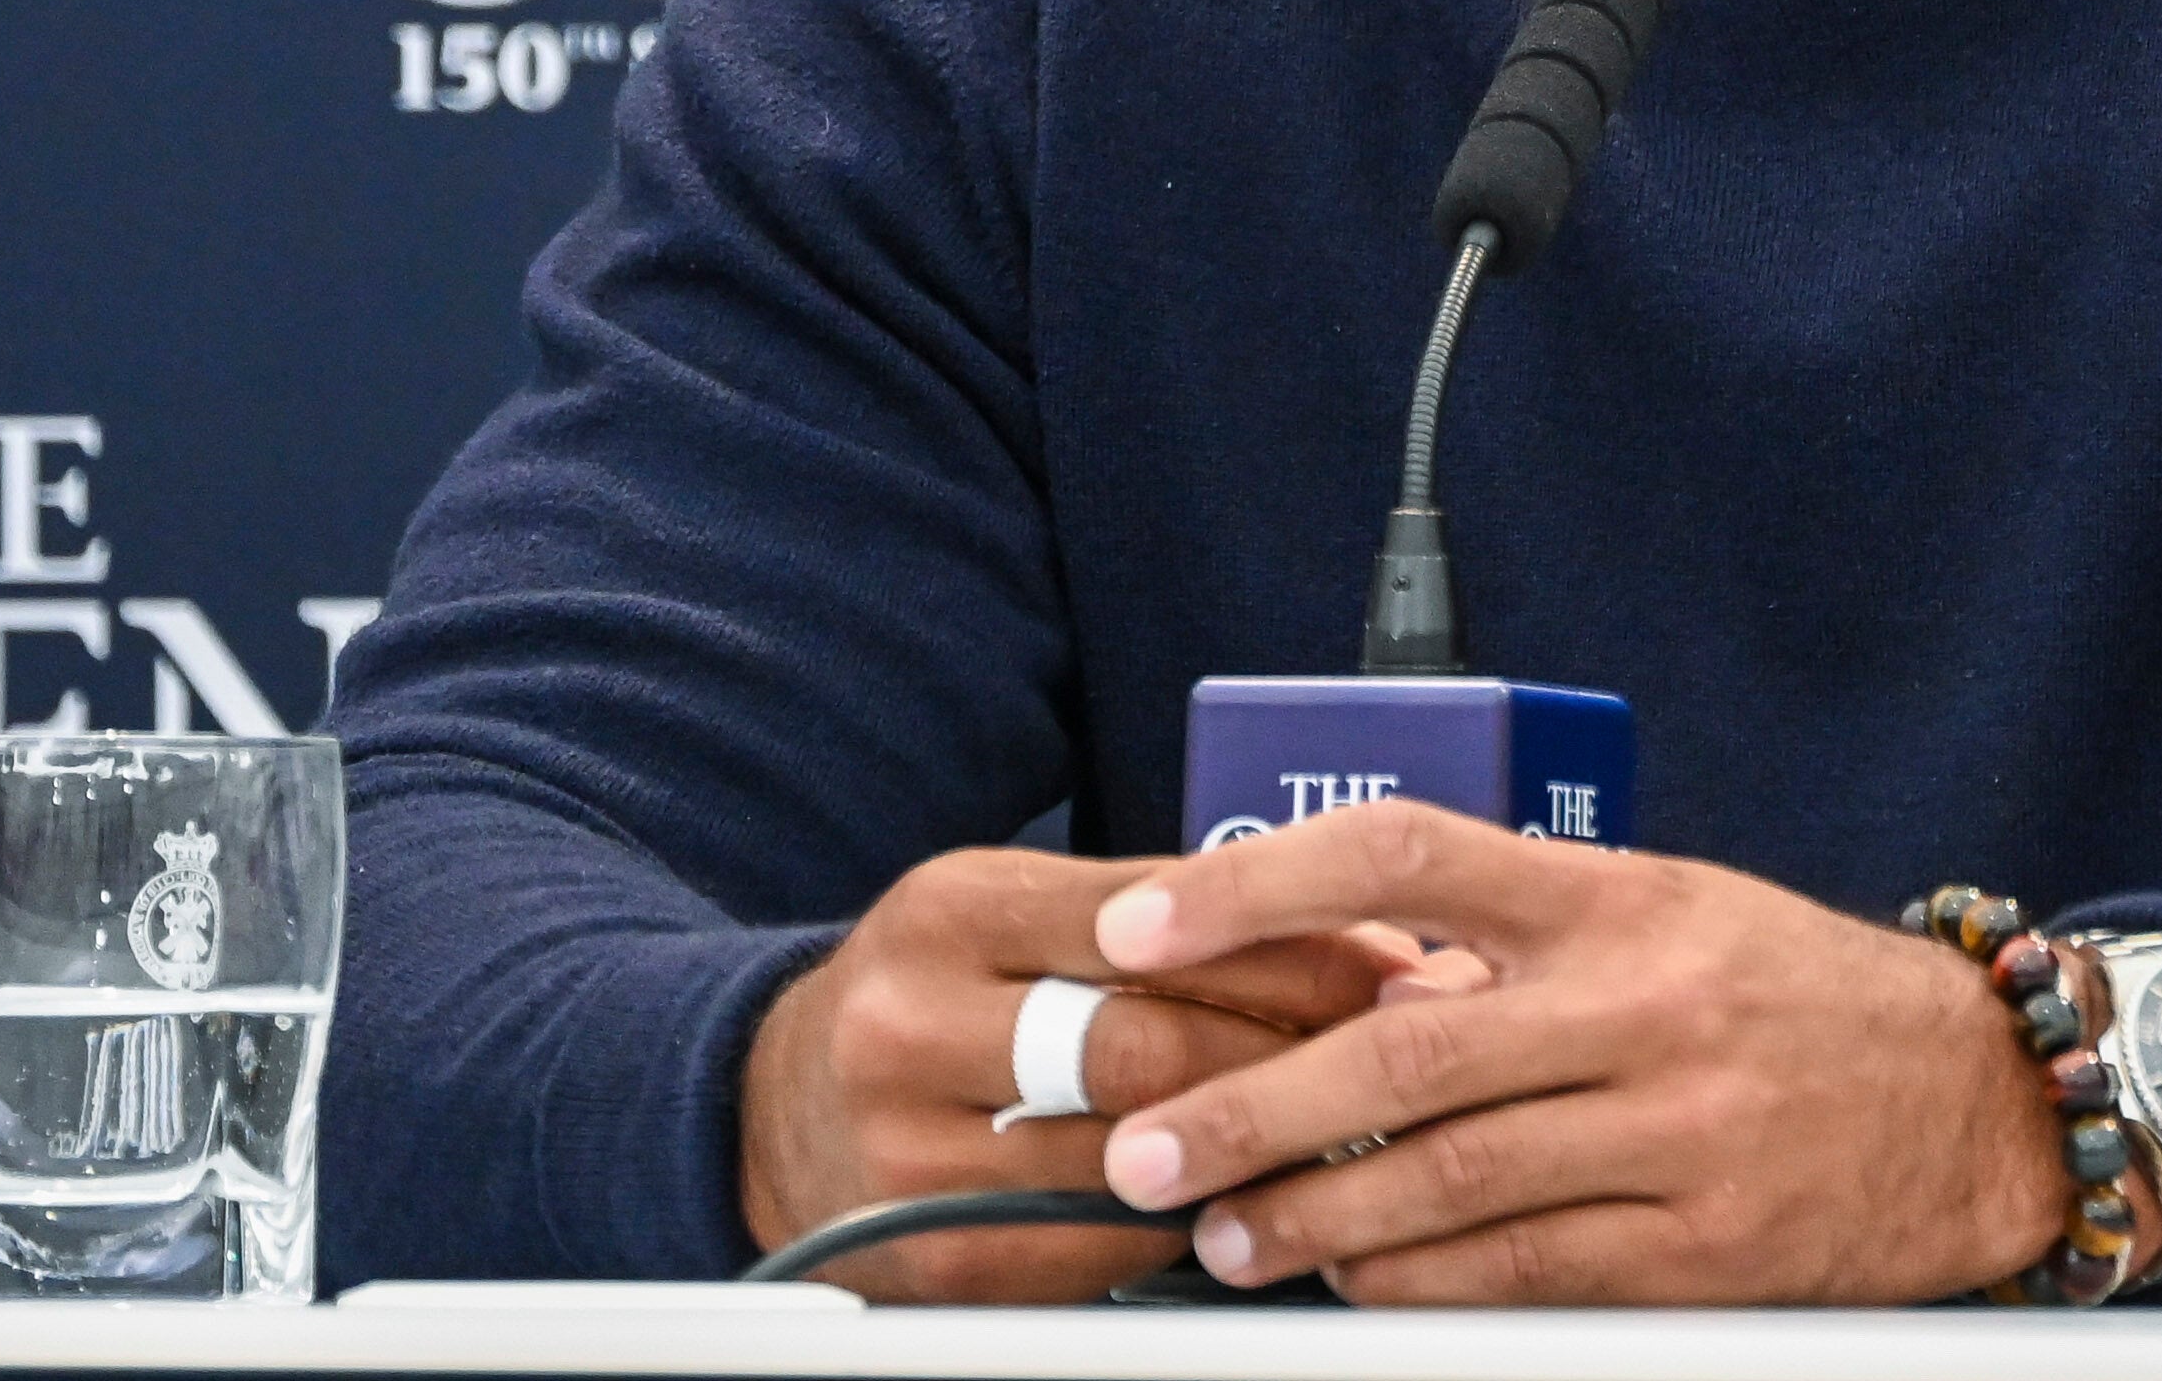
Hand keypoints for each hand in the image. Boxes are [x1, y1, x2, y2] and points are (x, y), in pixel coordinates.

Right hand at [735, 844, 1428, 1298]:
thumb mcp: (1012, 909)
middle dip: (1292, 1054)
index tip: (1391, 966)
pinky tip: (1247, 1198)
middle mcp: (913, 1024)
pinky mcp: (928, 1253)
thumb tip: (1350, 938)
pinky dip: (1184, 1222)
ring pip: (1131, 1154)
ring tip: (1348, 1132)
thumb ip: (1158, 918)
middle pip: (1147, 1043)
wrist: (769, 1108)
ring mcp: (908, 1149)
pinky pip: (1092, 1245)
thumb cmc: (934, 993)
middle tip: (1392, 1060)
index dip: (1293, 948)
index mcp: (950, 911)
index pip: (1155, 925)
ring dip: (1256, 1148)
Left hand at [1090, 801, 2074, 1303]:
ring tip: (1222, 1238)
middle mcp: (1642, 1004)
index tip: (1143, 923)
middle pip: (1401, 1048)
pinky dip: (1415, 1286)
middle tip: (1139, 1151)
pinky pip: (1520, 1273)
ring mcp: (1676, 1132)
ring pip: (1445, 1181)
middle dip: (1245, 1106)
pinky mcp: (1701, 1250)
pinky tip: (1351, 1284)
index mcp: (1621, 898)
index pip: (1409, 855)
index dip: (1261, 884)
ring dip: (1308, 1218)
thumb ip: (1523, 938)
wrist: (1979, 1100)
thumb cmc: (1795, 996)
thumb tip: (1335, 972)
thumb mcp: (1671, 912)